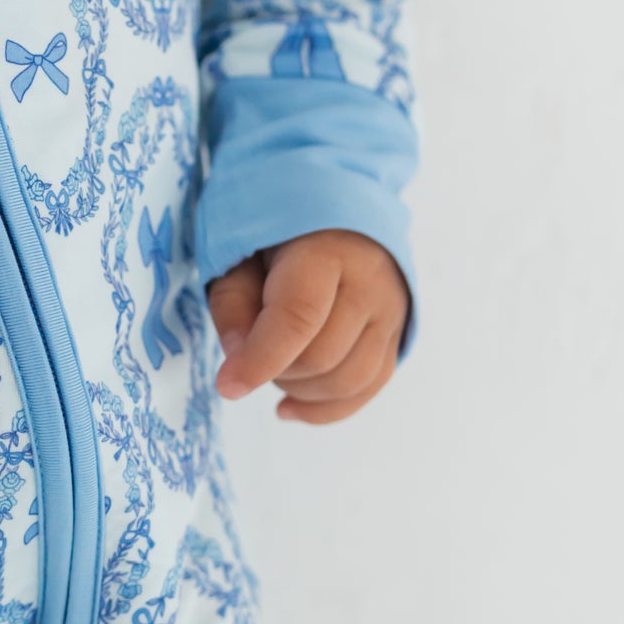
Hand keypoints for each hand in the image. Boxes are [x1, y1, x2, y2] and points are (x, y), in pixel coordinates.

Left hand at [207, 229, 407, 424]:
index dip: (261, 359)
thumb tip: (239, 360)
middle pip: (322, 357)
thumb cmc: (279, 235)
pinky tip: (288, 408)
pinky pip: (366, 389)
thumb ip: (233, 303)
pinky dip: (324, 409)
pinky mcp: (396, 335)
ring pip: (347, 381)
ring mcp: (391, 312)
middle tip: (249, 351)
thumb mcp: (241, 253)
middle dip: (275, 370)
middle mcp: (370, 282)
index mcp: (326, 252)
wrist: (338, 214)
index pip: (299, 317)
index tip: (226, 385)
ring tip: (272, 367)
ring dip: (299, 390)